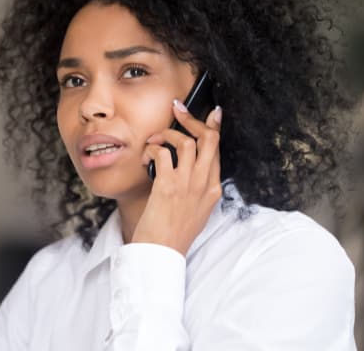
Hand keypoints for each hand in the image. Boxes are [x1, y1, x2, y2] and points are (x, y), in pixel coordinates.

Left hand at [133, 99, 222, 255]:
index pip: (218, 151)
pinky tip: (144, 158)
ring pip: (186, 142)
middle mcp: (204, 185)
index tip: (211, 113)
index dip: (213, 128)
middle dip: (194, 120)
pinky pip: (162, 153)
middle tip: (179, 110)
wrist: (161, 253)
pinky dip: (151, 149)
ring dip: (167, 134)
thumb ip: (196, 190)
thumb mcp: (195, 211)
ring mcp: (188, 185)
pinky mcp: (168, 186)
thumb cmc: (172, 234)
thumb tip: (186, 169)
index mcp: (213, 190)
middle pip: (209, 140)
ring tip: (154, 140)